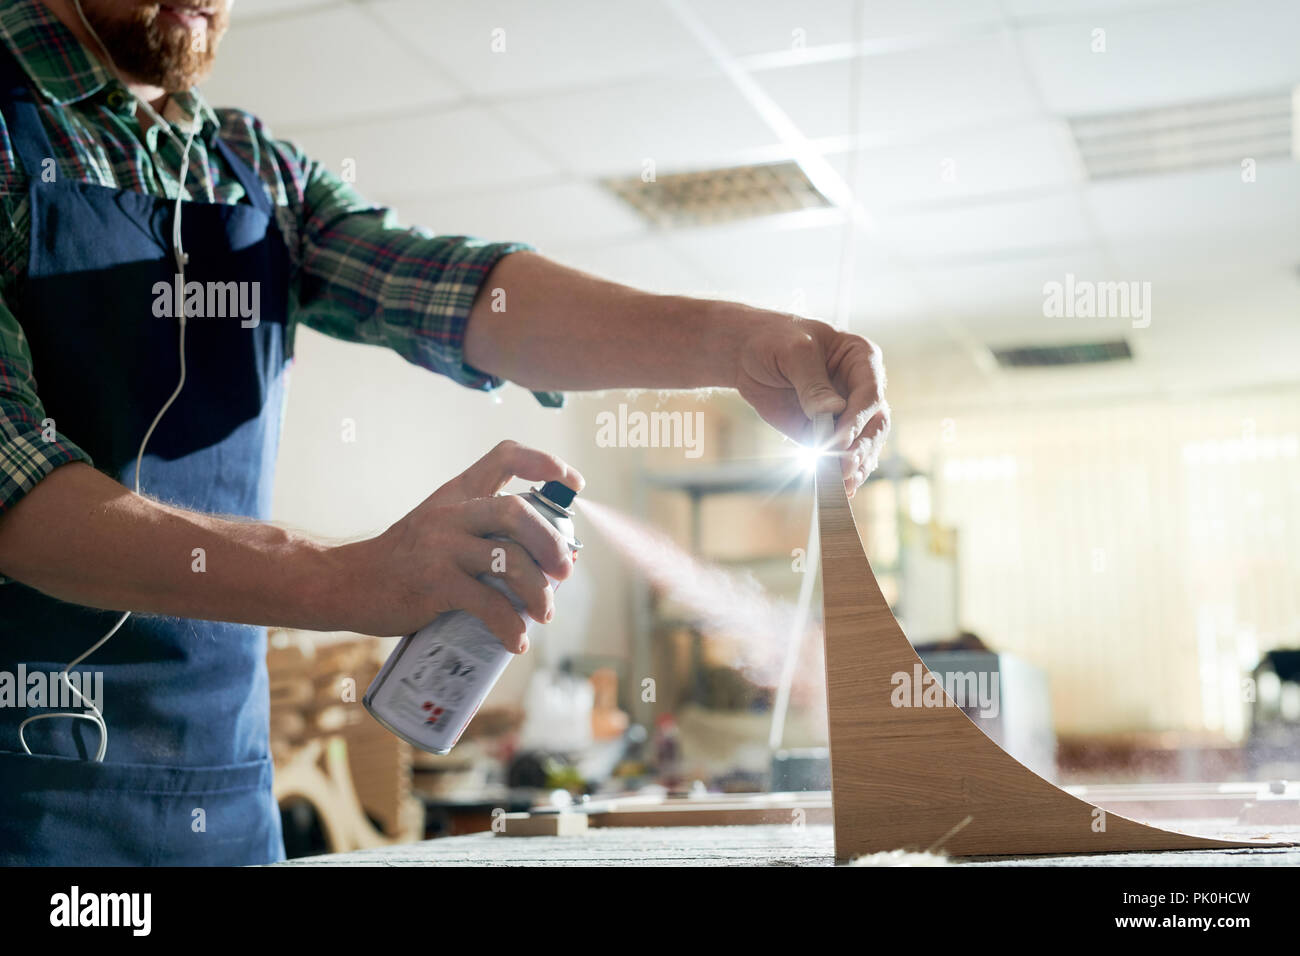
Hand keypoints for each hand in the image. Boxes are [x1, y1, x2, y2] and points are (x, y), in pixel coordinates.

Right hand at [343, 441, 584, 651]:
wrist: (346, 583)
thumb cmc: (403, 561)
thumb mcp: (439, 527)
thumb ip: (482, 532)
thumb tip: (546, 562)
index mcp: (456, 494)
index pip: (505, 457)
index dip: (545, 463)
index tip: (574, 483)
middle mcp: (451, 514)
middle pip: (517, 512)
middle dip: (551, 542)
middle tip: (565, 570)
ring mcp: (441, 548)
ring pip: (509, 560)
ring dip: (538, 590)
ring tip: (545, 612)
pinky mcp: (434, 585)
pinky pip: (487, 604)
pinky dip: (509, 625)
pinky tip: (515, 639)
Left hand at [734, 313, 889, 496]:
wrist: (748, 353)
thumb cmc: (775, 339)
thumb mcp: (794, 351)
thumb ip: (812, 382)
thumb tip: (831, 410)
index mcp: (862, 360)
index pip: (870, 393)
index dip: (858, 417)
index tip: (841, 438)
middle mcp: (860, 389)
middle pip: (875, 423)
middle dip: (862, 447)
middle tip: (844, 465)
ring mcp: (846, 413)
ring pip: (864, 444)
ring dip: (857, 465)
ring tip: (843, 482)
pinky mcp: (827, 432)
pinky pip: (841, 455)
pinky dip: (842, 472)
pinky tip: (840, 488)